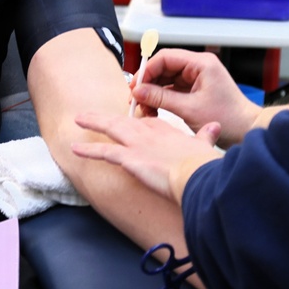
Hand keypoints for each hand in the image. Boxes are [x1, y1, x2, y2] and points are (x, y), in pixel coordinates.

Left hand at [73, 112, 221, 203]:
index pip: (142, 121)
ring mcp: (136, 143)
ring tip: (78, 119)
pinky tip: (74, 149)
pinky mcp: (128, 158)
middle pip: (121, 120)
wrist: (196, 174)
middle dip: (104, 116)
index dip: (132, 119)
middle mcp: (146, 132)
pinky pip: (103, 152)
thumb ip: (205, 136)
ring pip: (109, 129)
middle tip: (88, 114)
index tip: (123, 118)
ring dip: (92, 123)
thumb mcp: (204, 145)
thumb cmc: (201, 163)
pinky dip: (88, 150)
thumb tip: (213, 127)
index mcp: (163, 128)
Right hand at [132, 50, 262, 147]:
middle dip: (148, 83)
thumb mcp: (189, 109)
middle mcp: (198, 66)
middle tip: (135, 98)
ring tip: (145, 108)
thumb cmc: (227, 118)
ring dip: (153, 92)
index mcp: (201, 64)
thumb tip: (138, 91)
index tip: (135, 86)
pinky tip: (154, 109)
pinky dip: (161, 98)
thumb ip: (161, 98)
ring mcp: (196, 77)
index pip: (166, 58)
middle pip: (164, 67)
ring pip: (166, 79)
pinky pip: (172, 88)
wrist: (247, 131)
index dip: (147, 70)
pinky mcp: (195, 88)